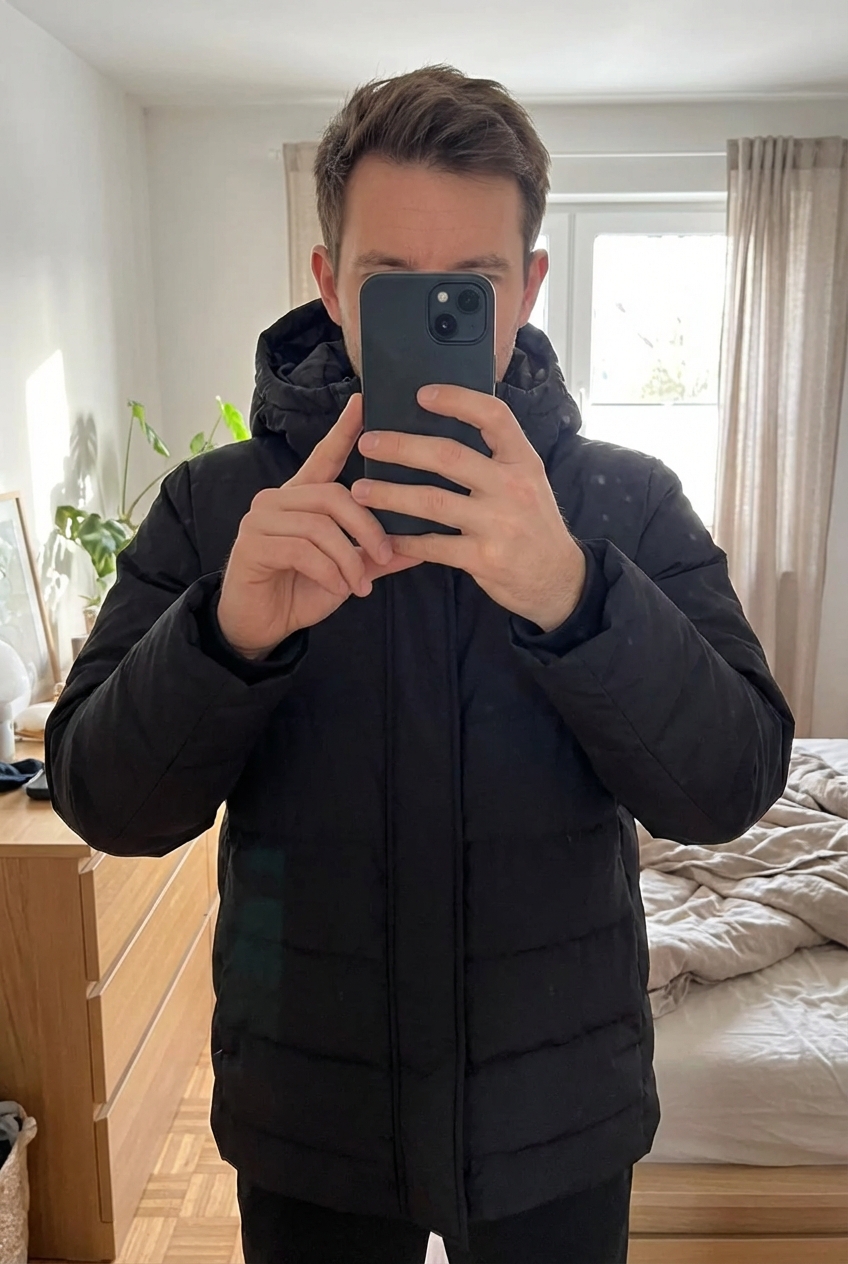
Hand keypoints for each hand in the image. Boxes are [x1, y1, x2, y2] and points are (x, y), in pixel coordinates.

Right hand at [217, 393, 419, 658]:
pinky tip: (340, 588)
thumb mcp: (348, 571)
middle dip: (366, 527)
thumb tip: (421, 545)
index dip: (344, 430)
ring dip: (348, 559)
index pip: (324, 456)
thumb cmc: (301, 592)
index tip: (364, 402)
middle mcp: (278, 499)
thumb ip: (377, 555)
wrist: (259, 627)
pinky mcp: (252, 544)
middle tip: (383, 556)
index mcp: (302, 498)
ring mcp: (261, 519)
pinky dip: (329, 572)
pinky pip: (303, 550)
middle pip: (334, 495)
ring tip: (359, 584)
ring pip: (320, 525)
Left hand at [352, 384, 586, 631]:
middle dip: (401, 447)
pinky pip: (434, 545)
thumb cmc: (534, 524)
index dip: (457, 401)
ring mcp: (498, 524)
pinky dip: (405, 541)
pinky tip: (385, 536)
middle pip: (449, 456)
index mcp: (523, 461)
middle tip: (368, 443)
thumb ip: (495, 458)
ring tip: (360, 490)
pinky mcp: (484, 559)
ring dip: (390, 494)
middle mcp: (512, 488)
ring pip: (432, 501)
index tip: (423, 394)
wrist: (559, 579)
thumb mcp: (528, 481)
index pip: (493, 417)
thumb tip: (443, 428)